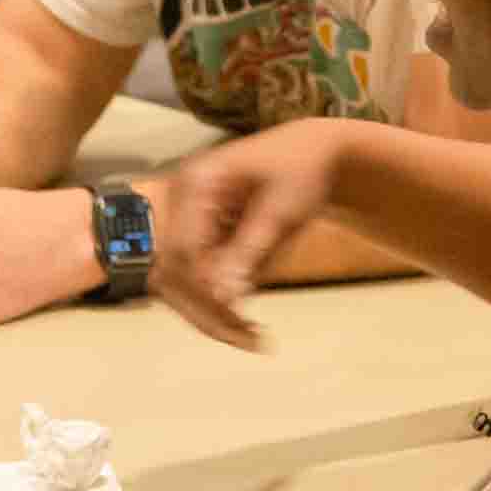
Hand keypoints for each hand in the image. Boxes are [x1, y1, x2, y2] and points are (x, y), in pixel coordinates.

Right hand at [135, 119, 407, 346]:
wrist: (316, 151)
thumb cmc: (303, 173)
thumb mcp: (280, 214)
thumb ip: (248, 252)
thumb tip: (224, 297)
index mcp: (195, 182)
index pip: (182, 250)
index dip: (205, 288)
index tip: (236, 316)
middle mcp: (181, 199)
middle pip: (174, 270)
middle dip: (207, 310)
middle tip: (249, 339)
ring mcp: (187, 216)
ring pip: (182, 281)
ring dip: (211, 312)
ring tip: (253, 338)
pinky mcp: (200, 234)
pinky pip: (199, 278)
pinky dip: (220, 301)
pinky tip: (248, 323)